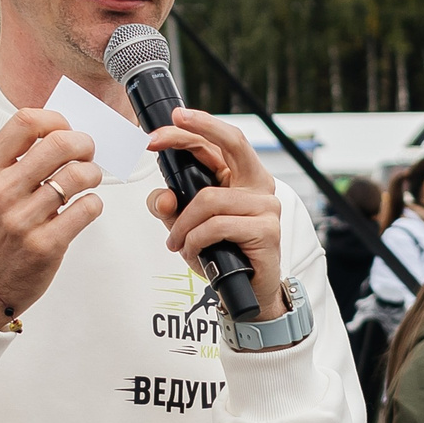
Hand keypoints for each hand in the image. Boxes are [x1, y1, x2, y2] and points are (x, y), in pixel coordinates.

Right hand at [0, 108, 103, 326]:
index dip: (55, 119)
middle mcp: (1, 192)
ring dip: (92, 173)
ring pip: (78, 175)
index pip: (24, 122)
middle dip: (83, 143)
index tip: (65, 128)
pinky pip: (87, 209)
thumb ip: (8, 162)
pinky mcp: (46, 244)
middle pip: (59, 143)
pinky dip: (93, 203)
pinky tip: (84, 206)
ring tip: (88, 179)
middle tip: (88, 151)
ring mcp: (23, 219)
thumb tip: (54, 133)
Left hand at [147, 107, 285, 317]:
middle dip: (192, 133)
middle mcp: (258, 185)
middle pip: (232, 144)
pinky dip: (196, 239)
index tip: (159, 131)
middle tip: (157, 138)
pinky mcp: (267, 229)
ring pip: (209, 198)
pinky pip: (217, 225)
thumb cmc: (224, 255)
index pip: (219, 142)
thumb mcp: (187, 228)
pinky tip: (192, 251)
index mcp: (241, 177)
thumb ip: (171, 208)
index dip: (191, 130)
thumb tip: (162, 196)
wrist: (249, 292)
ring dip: (183, 223)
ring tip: (177, 242)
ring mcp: (266, 206)